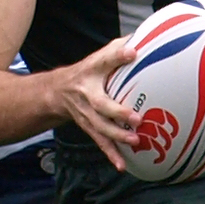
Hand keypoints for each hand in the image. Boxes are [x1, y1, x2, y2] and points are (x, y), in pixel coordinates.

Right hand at [47, 37, 139, 169]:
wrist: (57, 92)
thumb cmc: (88, 71)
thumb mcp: (99, 56)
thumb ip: (119, 48)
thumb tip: (147, 38)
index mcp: (91, 71)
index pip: (104, 60)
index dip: (116, 55)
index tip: (132, 51)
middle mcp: (86, 94)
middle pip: (101, 105)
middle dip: (118, 112)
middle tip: (136, 118)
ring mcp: (86, 114)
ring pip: (100, 127)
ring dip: (117, 136)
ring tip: (135, 141)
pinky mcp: (89, 127)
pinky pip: (100, 142)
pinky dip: (111, 154)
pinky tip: (122, 165)